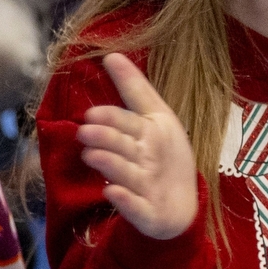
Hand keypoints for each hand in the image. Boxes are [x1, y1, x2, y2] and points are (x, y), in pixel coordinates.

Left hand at [77, 53, 198, 239]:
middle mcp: (153, 157)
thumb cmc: (166, 157)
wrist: (183, 207)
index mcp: (155, 131)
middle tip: (84, 132)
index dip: (111, 116)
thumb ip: (135, 89)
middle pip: (126, 144)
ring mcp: (151, 186)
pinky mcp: (149, 214)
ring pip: (128, 173)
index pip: (131, 120)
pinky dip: (126, 201)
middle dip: (107, 137)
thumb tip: (112, 55)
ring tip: (89, 156)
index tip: (90, 113)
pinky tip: (111, 194)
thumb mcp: (159, 118)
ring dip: (110, 164)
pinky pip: (136, 207)